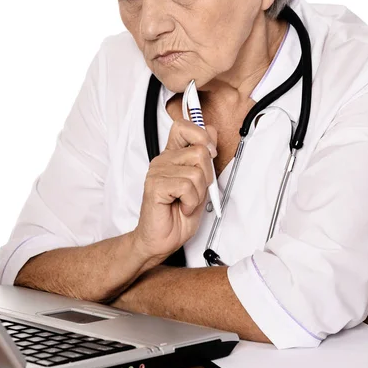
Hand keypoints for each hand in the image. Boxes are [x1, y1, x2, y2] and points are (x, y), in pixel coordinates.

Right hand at [133, 118, 217, 262]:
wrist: (162, 240)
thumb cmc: (179, 215)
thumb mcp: (201, 184)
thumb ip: (205, 158)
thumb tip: (211, 131)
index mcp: (172, 155)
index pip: (183, 126)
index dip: (201, 134)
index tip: (210, 151)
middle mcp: (163, 160)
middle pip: (200, 151)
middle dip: (207, 176)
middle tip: (195, 192)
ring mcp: (157, 171)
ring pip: (197, 172)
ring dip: (199, 193)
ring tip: (186, 202)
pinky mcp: (155, 185)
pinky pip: (187, 186)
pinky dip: (191, 202)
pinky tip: (181, 207)